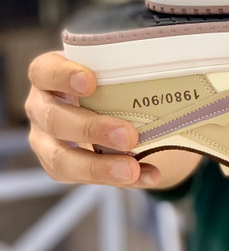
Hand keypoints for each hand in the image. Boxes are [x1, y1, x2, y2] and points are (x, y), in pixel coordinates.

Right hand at [26, 51, 160, 187]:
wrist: (104, 110)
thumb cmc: (106, 83)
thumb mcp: (108, 72)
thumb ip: (123, 74)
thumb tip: (167, 80)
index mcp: (48, 76)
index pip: (43, 71)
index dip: (62, 76)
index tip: (90, 82)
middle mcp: (41, 108)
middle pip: (54, 120)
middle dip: (92, 129)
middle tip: (128, 136)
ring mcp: (45, 140)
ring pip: (60, 158)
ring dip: (100, 167)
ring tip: (132, 169)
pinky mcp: (59, 166)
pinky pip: (84, 179)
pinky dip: (119, 179)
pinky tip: (147, 175)